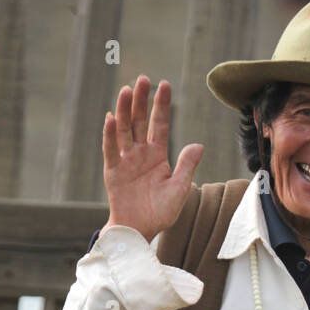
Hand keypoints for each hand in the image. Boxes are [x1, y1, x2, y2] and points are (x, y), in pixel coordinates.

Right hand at [101, 75, 203, 244]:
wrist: (141, 230)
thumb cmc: (160, 212)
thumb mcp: (179, 189)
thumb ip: (187, 166)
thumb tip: (199, 145)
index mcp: (158, 155)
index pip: (159, 124)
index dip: (161, 105)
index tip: (164, 84)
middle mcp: (140, 153)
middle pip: (139, 121)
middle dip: (141, 100)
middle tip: (143, 79)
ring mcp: (125, 160)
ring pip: (124, 130)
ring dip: (124, 110)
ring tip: (126, 90)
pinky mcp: (113, 171)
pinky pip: (111, 150)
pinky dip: (110, 134)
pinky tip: (111, 118)